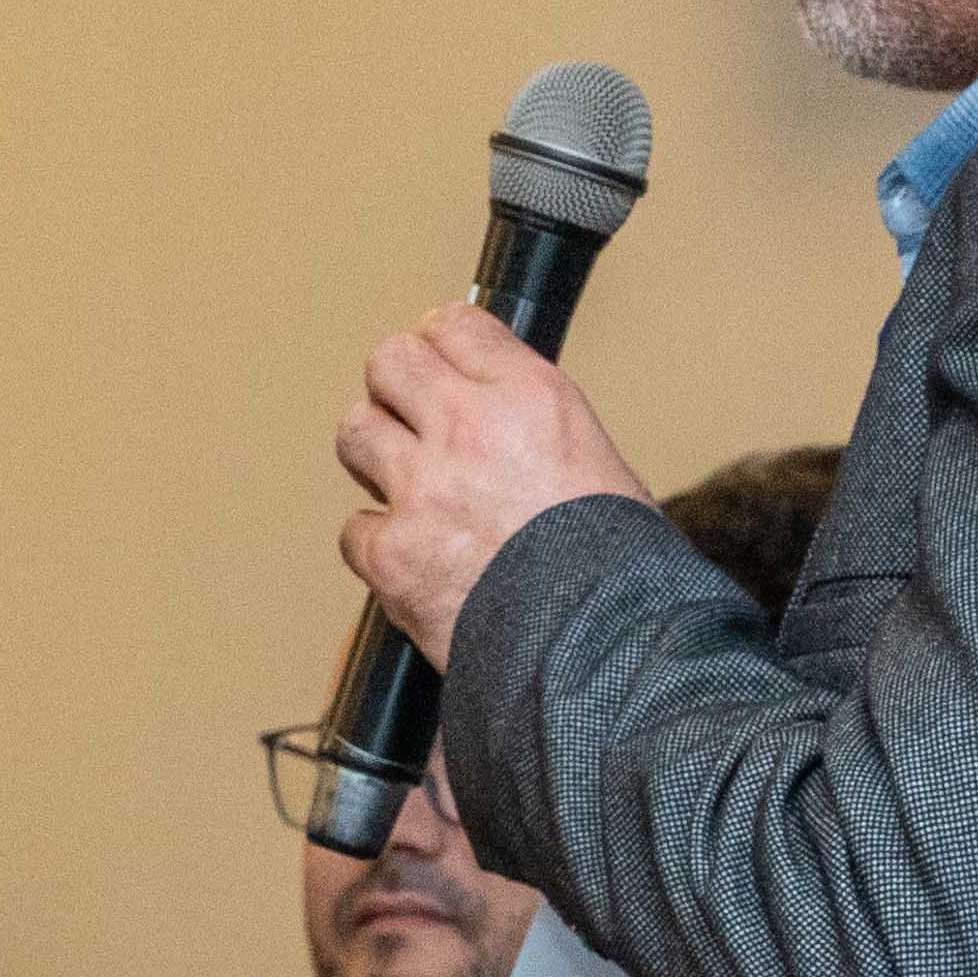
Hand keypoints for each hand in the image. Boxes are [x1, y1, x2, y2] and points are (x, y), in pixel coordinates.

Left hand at [336, 310, 638, 671]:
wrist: (605, 652)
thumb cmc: (622, 571)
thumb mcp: (601, 464)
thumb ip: (536, 428)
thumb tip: (498, 419)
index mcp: (531, 398)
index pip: (455, 325)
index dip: (443, 345)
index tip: (440, 364)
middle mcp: (470, 430)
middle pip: (389, 361)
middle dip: (396, 388)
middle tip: (412, 420)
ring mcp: (423, 492)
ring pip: (355, 432)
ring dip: (375, 455)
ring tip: (405, 484)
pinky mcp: (393, 557)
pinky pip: (355, 530)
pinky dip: (377, 546)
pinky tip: (412, 559)